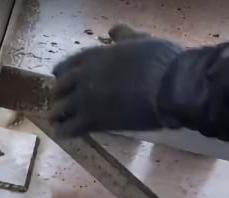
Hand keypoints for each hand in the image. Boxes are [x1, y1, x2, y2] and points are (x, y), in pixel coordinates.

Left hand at [51, 25, 181, 137]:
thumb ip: (124, 38)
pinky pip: (69, 128)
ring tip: (57, 120)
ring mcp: (85, 99)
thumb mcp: (141, 41)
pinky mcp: (92, 120)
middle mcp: (83, 76)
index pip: (66, 65)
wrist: (172, 86)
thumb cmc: (162, 61)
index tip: (61, 78)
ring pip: (60, 110)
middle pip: (59, 89)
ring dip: (57, 115)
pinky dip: (63, 132)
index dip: (62, 74)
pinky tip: (62, 134)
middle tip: (60, 102)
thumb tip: (114, 31)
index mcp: (94, 56)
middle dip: (59, 95)